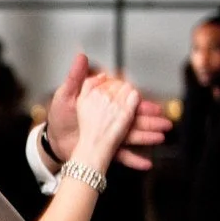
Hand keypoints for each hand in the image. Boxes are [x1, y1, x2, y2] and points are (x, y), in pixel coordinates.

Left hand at [47, 55, 172, 169]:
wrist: (54, 139)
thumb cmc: (60, 116)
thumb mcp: (65, 95)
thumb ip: (76, 77)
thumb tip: (82, 57)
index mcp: (104, 105)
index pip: (125, 102)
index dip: (140, 104)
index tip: (154, 105)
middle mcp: (109, 120)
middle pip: (134, 119)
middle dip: (150, 120)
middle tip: (166, 121)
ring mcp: (109, 135)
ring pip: (131, 136)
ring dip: (147, 137)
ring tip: (160, 137)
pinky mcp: (105, 150)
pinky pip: (121, 156)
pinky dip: (134, 160)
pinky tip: (146, 163)